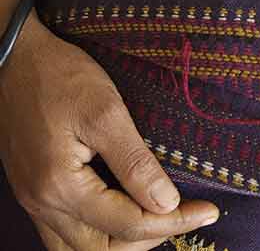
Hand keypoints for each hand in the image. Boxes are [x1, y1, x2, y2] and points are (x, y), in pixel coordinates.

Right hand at [0, 14, 219, 249]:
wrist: (14, 58)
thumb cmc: (60, 76)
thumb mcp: (106, 111)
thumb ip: (135, 162)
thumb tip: (167, 203)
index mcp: (61, 186)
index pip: (129, 224)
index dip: (175, 221)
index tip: (209, 210)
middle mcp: (43, 203)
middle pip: (104, 249)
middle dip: (152, 236)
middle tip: (189, 213)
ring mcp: (35, 200)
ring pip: (81, 249)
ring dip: (124, 242)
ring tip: (162, 218)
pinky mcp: (34, 191)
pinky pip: (64, 235)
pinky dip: (99, 234)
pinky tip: (125, 216)